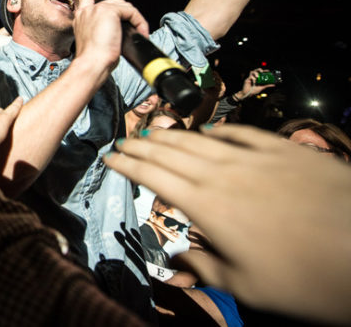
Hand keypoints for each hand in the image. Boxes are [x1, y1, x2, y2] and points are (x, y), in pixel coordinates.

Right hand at [73, 0, 148, 69]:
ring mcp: (98, 9)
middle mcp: (87, 10)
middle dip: (126, 11)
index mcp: (80, 17)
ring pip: (124, 5)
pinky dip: (140, 22)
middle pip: (113, 0)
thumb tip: (119, 28)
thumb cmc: (93, 59)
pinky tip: (141, 33)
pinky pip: (131, 12)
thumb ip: (102, 28)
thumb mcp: (95, 40)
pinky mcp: (110, 11)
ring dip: (135, 18)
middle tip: (134, 26)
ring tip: (138, 32)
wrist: (92, 63)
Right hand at [105, 125, 350, 323]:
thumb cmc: (305, 279)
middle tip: (124, 142)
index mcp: (207, 206)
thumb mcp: (246, 286)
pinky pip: (243, 134)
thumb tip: (181, 257)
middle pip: (172, 152)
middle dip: (142, 146)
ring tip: (155, 132)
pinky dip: (221, 130)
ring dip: (174, 134)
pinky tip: (212, 130)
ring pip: (202, 139)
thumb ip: (206, 267)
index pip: (155, 177)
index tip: (111, 159)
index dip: (128, 166)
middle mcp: (224, 174)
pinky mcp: (286, 152)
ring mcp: (256, 158)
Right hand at [235, 67, 273, 99]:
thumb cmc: (254, 90)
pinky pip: (250, 76)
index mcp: (258, 78)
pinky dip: (253, 78)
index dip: (264, 70)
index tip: (268, 71)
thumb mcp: (262, 87)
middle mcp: (254, 77)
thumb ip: (267, 85)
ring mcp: (250, 78)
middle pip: (256, 70)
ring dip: (255, 73)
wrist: (249, 93)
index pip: (261, 72)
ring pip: (252, 71)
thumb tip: (273, 84)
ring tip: (257, 76)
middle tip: (262, 71)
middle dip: (259, 69)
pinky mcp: (247, 79)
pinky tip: (254, 81)